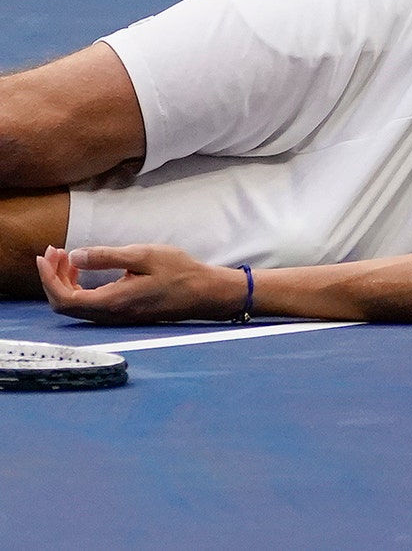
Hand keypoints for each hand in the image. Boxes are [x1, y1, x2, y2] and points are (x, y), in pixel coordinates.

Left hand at [36, 245, 244, 322]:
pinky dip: (79, 287)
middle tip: (56, 252)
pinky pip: (90, 305)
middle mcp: (111, 315)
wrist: (206, 292)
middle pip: (64, 304)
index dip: (48, 277)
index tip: (47, 254)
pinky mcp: (124, 314)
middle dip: (53, 277)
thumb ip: (107, 257)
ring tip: (68, 257)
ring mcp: (118, 317)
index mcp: (113, 302)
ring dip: (65, 281)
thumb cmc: (180, 272)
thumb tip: (75, 256)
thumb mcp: (143, 256)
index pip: (63, 298)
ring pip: (76, 306)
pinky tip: (85, 271)